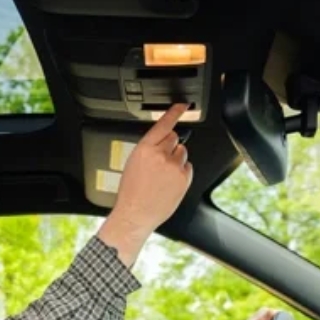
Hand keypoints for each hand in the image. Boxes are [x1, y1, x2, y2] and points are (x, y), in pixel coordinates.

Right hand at [99, 103, 194, 264]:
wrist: (135, 215)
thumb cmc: (131, 194)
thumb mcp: (132, 164)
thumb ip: (148, 150)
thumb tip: (162, 143)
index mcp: (144, 149)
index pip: (163, 124)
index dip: (175, 112)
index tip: (183, 105)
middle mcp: (160, 155)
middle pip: (174, 138)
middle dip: (170, 146)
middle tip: (161, 162)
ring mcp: (174, 166)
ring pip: (182, 152)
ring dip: (176, 160)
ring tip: (164, 176)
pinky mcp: (184, 178)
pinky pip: (188, 167)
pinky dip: (181, 173)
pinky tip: (170, 183)